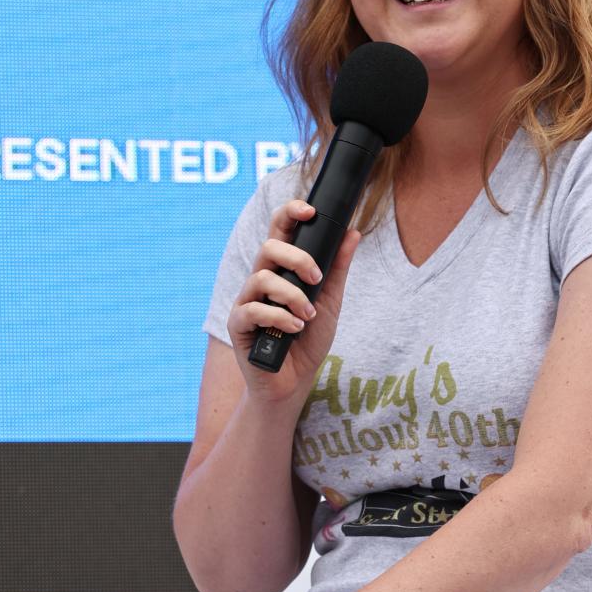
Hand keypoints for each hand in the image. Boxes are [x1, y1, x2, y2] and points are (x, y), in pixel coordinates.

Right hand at [228, 198, 360, 403]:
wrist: (294, 381)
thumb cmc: (309, 340)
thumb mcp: (330, 302)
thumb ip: (337, 269)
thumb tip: (352, 233)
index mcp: (281, 270)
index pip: (280, 231)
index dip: (290, 213)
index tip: (311, 210)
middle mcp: (261, 280)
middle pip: (268, 247)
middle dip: (297, 258)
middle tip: (317, 279)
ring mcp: (247, 301)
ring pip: (261, 277)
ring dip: (292, 295)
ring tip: (308, 316)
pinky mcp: (238, 324)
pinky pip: (252, 309)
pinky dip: (279, 317)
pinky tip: (294, 329)